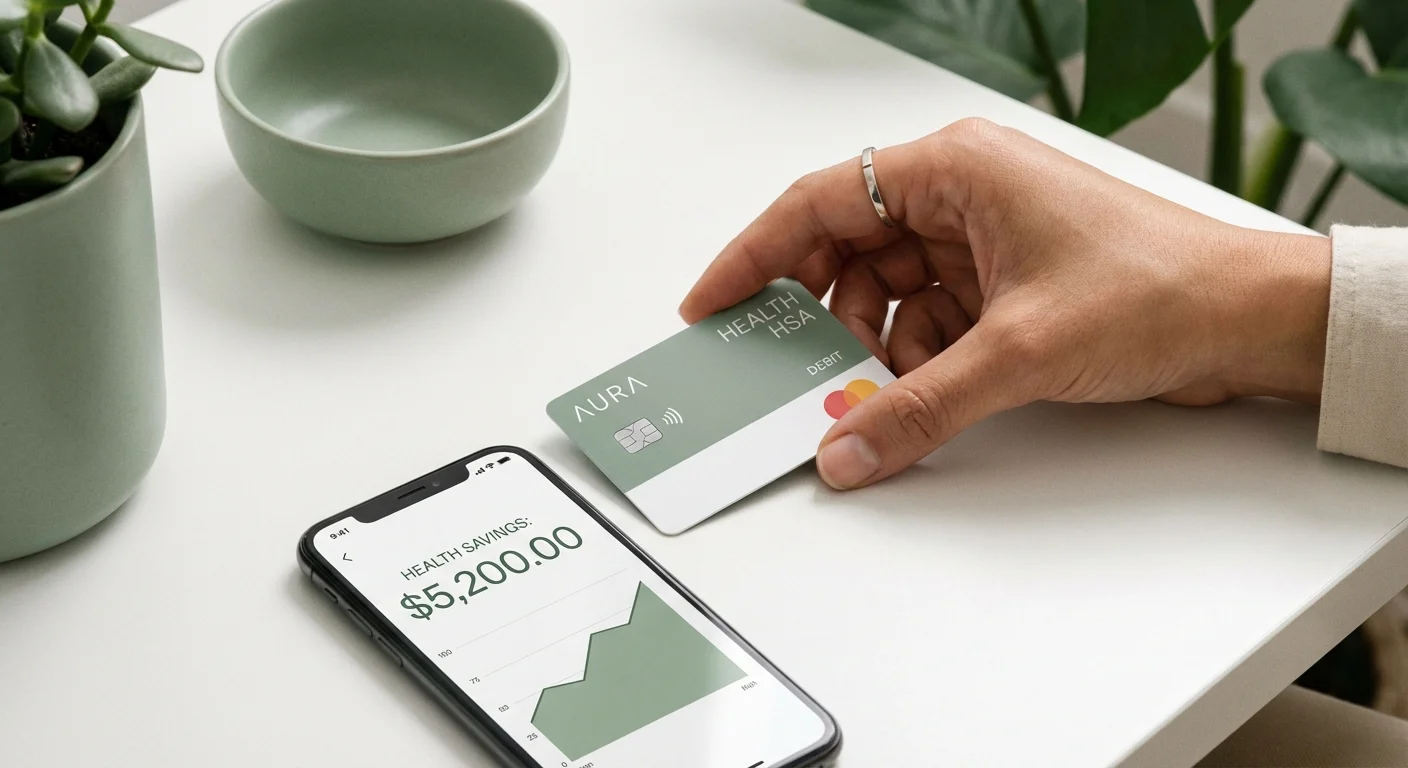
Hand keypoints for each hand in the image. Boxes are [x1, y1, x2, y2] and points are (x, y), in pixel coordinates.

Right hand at [680, 119, 1331, 489]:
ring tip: (874, 396)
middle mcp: (961, 194)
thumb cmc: (1160, 288)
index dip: (754, 256)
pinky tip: (918, 396)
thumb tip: (845, 448)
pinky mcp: (1000, 285)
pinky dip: (912, 363)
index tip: (713, 303)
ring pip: (884, 295)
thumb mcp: (1017, 352)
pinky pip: (924, 322)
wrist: (1249, 320)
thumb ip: (916, 408)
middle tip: (791, 372)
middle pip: (847, 253)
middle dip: (823, 318)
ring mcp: (980, 240)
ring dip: (874, 351)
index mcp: (955, 168)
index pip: (819, 202)